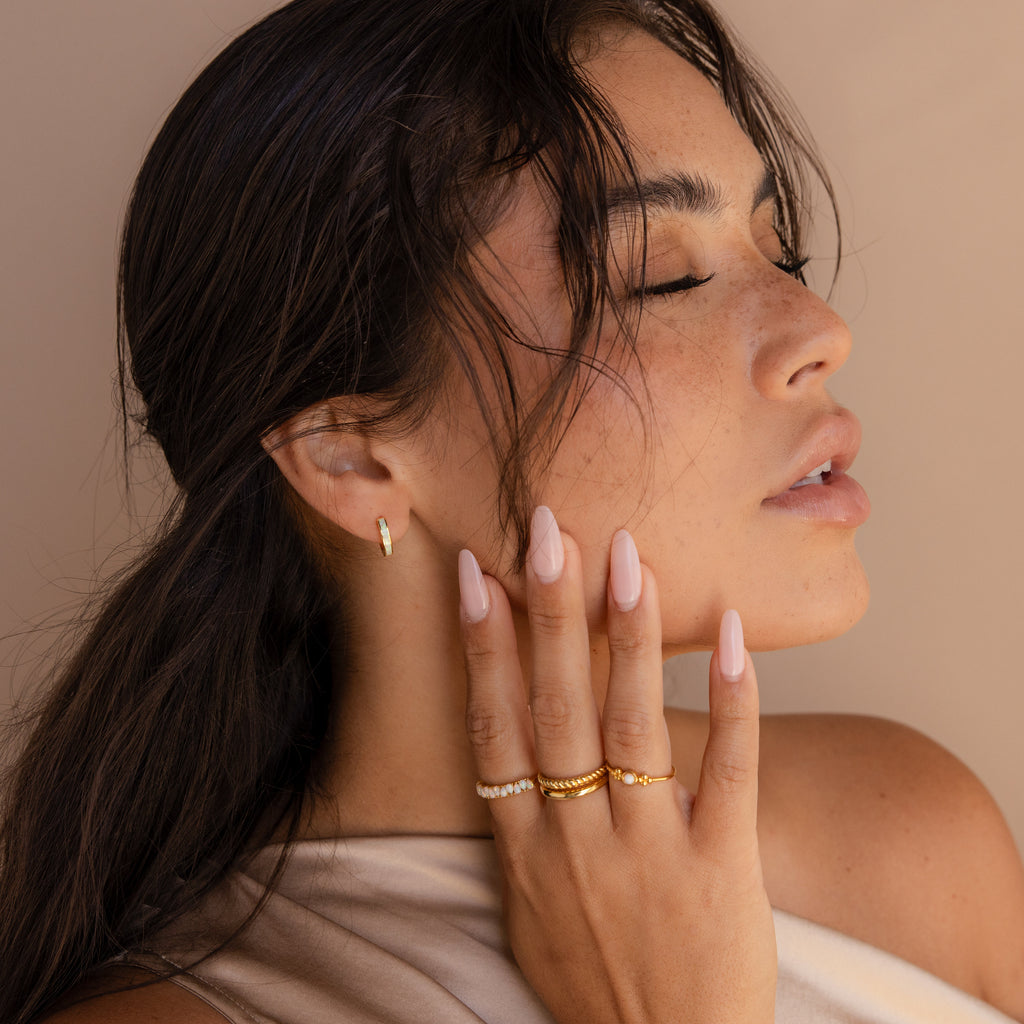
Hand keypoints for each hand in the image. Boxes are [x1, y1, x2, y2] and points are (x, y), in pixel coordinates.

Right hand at [458, 507, 775, 1023]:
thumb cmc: (593, 988)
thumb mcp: (529, 912)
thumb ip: (521, 831)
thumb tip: (508, 753)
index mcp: (525, 850)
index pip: (496, 726)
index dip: (483, 646)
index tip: (476, 574)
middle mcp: (578, 839)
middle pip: (558, 708)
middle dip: (550, 613)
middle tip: (548, 531)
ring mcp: (650, 850)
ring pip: (632, 724)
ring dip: (626, 636)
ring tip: (627, 557)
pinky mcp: (723, 866)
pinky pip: (728, 771)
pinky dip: (730, 700)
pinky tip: (732, 635)